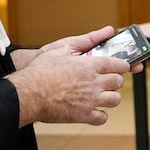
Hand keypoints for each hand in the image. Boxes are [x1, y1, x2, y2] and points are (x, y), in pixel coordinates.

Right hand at [7, 26, 132, 125]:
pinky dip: (100, 115)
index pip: (119, 65)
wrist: (27, 93)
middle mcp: (94, 83)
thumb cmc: (41, 70)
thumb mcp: (63, 47)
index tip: (121, 66)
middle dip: (115, 80)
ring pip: (114, 100)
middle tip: (106, 80)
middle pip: (118, 82)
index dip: (122, 65)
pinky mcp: (83, 115)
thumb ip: (88, 39)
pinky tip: (93, 110)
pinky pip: (102, 118)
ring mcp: (90, 100)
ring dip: (110, 97)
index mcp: (90, 65)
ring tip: (101, 94)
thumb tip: (107, 31)